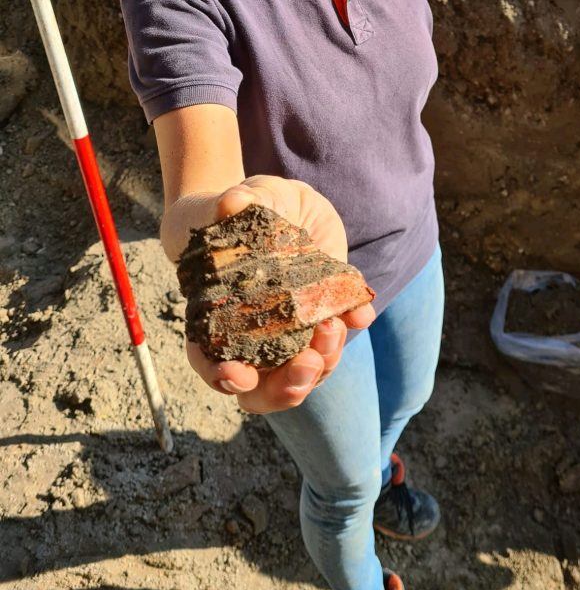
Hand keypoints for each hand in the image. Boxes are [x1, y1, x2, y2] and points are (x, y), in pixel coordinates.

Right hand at [186, 175, 375, 412]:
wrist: (278, 203)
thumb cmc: (238, 208)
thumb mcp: (233, 202)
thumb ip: (230, 204)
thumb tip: (232, 203)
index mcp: (218, 316)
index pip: (210, 361)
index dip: (221, 375)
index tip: (238, 374)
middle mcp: (255, 334)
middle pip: (263, 387)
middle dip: (287, 387)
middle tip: (308, 363)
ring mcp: (292, 328)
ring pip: (306, 368)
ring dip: (324, 359)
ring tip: (333, 327)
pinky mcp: (324, 309)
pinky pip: (339, 328)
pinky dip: (351, 324)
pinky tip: (360, 311)